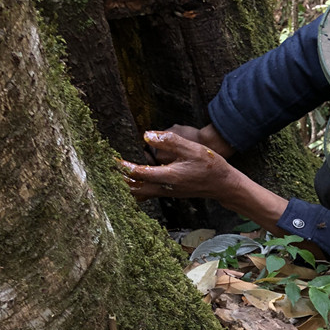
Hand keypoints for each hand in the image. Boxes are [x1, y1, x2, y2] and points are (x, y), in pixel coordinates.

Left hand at [117, 131, 240, 201]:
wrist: (223, 184)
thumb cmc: (210, 165)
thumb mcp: (191, 148)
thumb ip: (168, 141)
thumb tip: (147, 135)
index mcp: (169, 177)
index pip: (139, 173)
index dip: (123, 166)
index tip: (111, 159)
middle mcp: (166, 188)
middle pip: (136, 189)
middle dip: (120, 181)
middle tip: (106, 171)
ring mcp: (168, 192)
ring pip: (141, 193)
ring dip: (128, 186)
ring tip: (114, 176)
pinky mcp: (171, 192)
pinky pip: (148, 193)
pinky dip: (138, 188)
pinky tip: (132, 183)